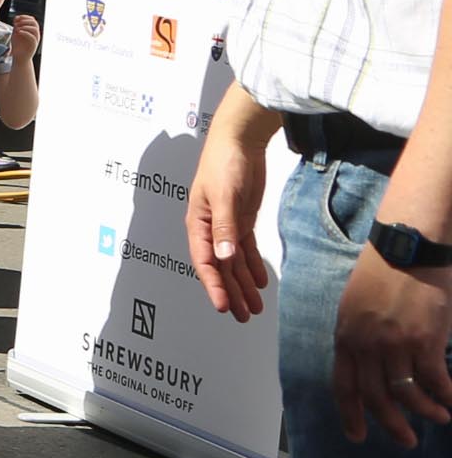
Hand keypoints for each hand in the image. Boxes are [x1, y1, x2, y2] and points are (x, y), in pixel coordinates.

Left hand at [7, 15, 41, 66]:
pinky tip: (18, 32)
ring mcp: (35, 40)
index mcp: (31, 30)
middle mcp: (35, 34)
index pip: (32, 20)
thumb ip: (17, 26)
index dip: (25, 17)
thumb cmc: (17, 46)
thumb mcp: (15, 34)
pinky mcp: (34, 45)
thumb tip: (17, 18)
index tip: (16, 18)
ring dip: (25, 26)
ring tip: (17, 28)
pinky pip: (32, 37)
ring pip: (35, 29)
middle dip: (25, 20)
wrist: (19, 57)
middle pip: (34, 23)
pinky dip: (25, 33)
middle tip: (16, 23)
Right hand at [187, 117, 274, 320]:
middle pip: (219, 268)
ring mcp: (226, 225)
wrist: (240, 141)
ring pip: (233, 262)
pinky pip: (245, 249)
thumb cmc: (225, 164)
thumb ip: (225, 228)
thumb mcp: (225, 197)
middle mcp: (210, 229)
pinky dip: (252, 266)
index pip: (204, 262)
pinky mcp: (241, 220)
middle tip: (242, 316)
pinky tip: (260, 281)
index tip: (222, 306)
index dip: (212, 286)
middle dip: (230, 292)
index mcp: (199, 225)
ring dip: (242, 284)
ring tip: (254, 307)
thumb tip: (224, 258)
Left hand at [336, 250, 451, 445]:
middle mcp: (365, 344)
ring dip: (424, 412)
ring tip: (438, 419)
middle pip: (375, 396)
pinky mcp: (424, 340)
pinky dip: (445, 395)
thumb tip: (368, 365)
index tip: (357, 435)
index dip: (351, 414)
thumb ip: (358, 337)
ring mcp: (394, 343)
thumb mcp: (355, 306)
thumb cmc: (383, 273)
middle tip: (406, 441)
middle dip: (390, 424)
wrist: (407, 247)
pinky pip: (434, 380)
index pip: (343, 385)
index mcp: (345, 336)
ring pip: (406, 393)